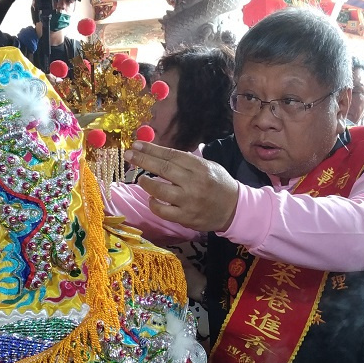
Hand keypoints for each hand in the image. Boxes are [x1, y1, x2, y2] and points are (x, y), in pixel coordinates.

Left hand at [124, 141, 238, 232]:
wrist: (234, 209)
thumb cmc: (218, 184)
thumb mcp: (208, 166)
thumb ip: (186, 161)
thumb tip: (159, 154)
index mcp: (199, 167)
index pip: (171, 155)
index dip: (152, 149)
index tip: (137, 145)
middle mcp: (193, 182)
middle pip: (163, 169)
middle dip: (143, 160)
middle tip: (128, 155)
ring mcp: (189, 201)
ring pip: (160, 190)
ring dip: (146, 183)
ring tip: (141, 179)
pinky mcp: (186, 217)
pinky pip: (163, 210)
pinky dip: (154, 203)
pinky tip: (152, 198)